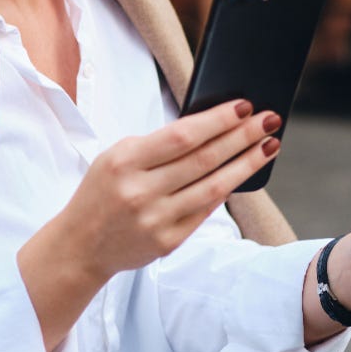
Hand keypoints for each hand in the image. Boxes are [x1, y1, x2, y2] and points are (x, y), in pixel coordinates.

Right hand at [18, 99, 281, 350]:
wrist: (80, 245)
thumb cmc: (102, 192)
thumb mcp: (115, 157)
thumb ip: (156, 145)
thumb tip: (209, 127)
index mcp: (124, 161)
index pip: (182, 136)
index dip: (217, 120)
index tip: (244, 106)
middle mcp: (140, 191)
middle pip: (204, 159)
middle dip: (242, 136)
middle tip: (269, 120)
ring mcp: (156, 219)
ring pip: (214, 186)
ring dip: (246, 163)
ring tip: (269, 146)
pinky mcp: (168, 241)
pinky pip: (206, 210)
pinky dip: (227, 190)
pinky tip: (243, 173)